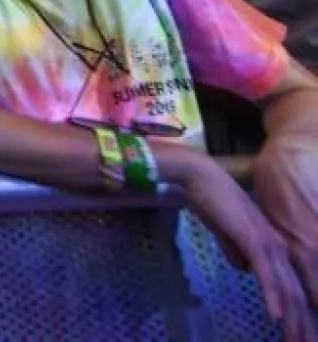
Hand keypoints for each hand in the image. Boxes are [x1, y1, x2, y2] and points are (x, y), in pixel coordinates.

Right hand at [181, 155, 314, 341]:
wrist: (202, 178)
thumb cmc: (212, 202)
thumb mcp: (227, 234)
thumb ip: (238, 252)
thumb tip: (246, 269)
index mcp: (274, 246)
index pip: (292, 286)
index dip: (298, 314)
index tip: (299, 336)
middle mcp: (278, 247)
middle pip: (296, 293)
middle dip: (301, 324)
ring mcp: (268, 243)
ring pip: (286, 288)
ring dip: (293, 319)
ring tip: (296, 341)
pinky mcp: (254, 240)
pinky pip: (267, 274)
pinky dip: (273, 296)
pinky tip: (276, 316)